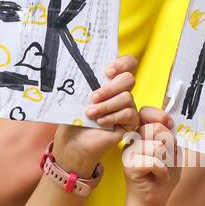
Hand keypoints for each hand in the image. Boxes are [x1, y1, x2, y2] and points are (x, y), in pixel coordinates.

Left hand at [54, 55, 138, 172]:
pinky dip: (112, 117)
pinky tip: (100, 122)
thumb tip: (84, 68)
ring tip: (90, 113)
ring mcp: (127, 107)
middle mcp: (121, 92)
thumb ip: (86, 82)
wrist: (74, 142)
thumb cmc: (74, 117)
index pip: (127, 64)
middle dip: (110, 87)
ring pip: (127, 97)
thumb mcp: (77, 96)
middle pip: (128, 79)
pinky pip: (129, 114)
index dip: (122, 63)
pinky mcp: (130, 122)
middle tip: (93, 97)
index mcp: (109, 80)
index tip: (107, 71)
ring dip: (106, 105)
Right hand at [121, 108, 180, 205]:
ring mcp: (129, 152)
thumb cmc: (161, 177)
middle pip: (156, 128)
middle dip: (169, 146)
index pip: (146, 112)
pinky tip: (157, 177)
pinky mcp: (129, 165)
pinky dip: (162, 171)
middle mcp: (133, 140)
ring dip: (166, 161)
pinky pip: (155, 161)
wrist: (152, 202)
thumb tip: (167, 121)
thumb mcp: (172, 153)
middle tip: (165, 160)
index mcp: (142, 134)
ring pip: (157, 145)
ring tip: (161, 170)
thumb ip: (170, 136)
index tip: (169, 125)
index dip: (160, 116)